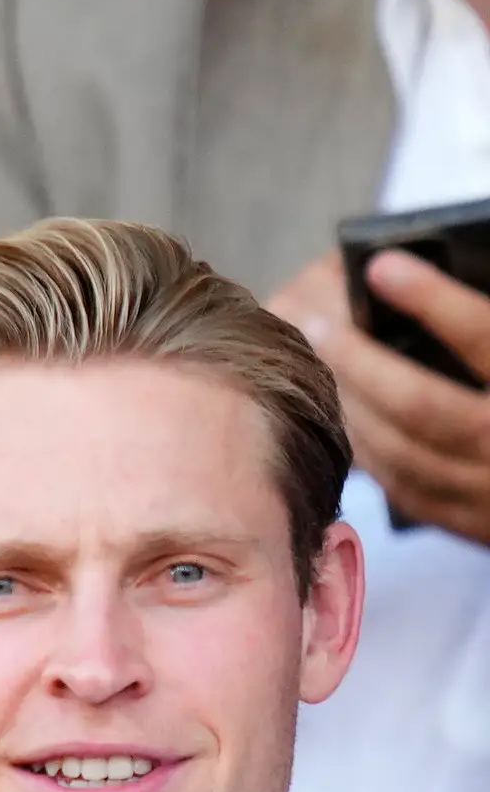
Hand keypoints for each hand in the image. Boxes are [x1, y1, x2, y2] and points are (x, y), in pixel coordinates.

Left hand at [278, 244, 489, 542]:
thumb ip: (486, 329)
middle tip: (318, 319)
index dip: (433, 300)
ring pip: (406, 453)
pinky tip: (348, 416)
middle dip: (362, 361)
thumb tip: (429, 267)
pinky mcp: (481, 527)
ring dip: (353, 405)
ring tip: (319, 360)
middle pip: (424, 405)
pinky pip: (410, 490)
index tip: (381, 264)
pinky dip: (372, 452)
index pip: (486, 339)